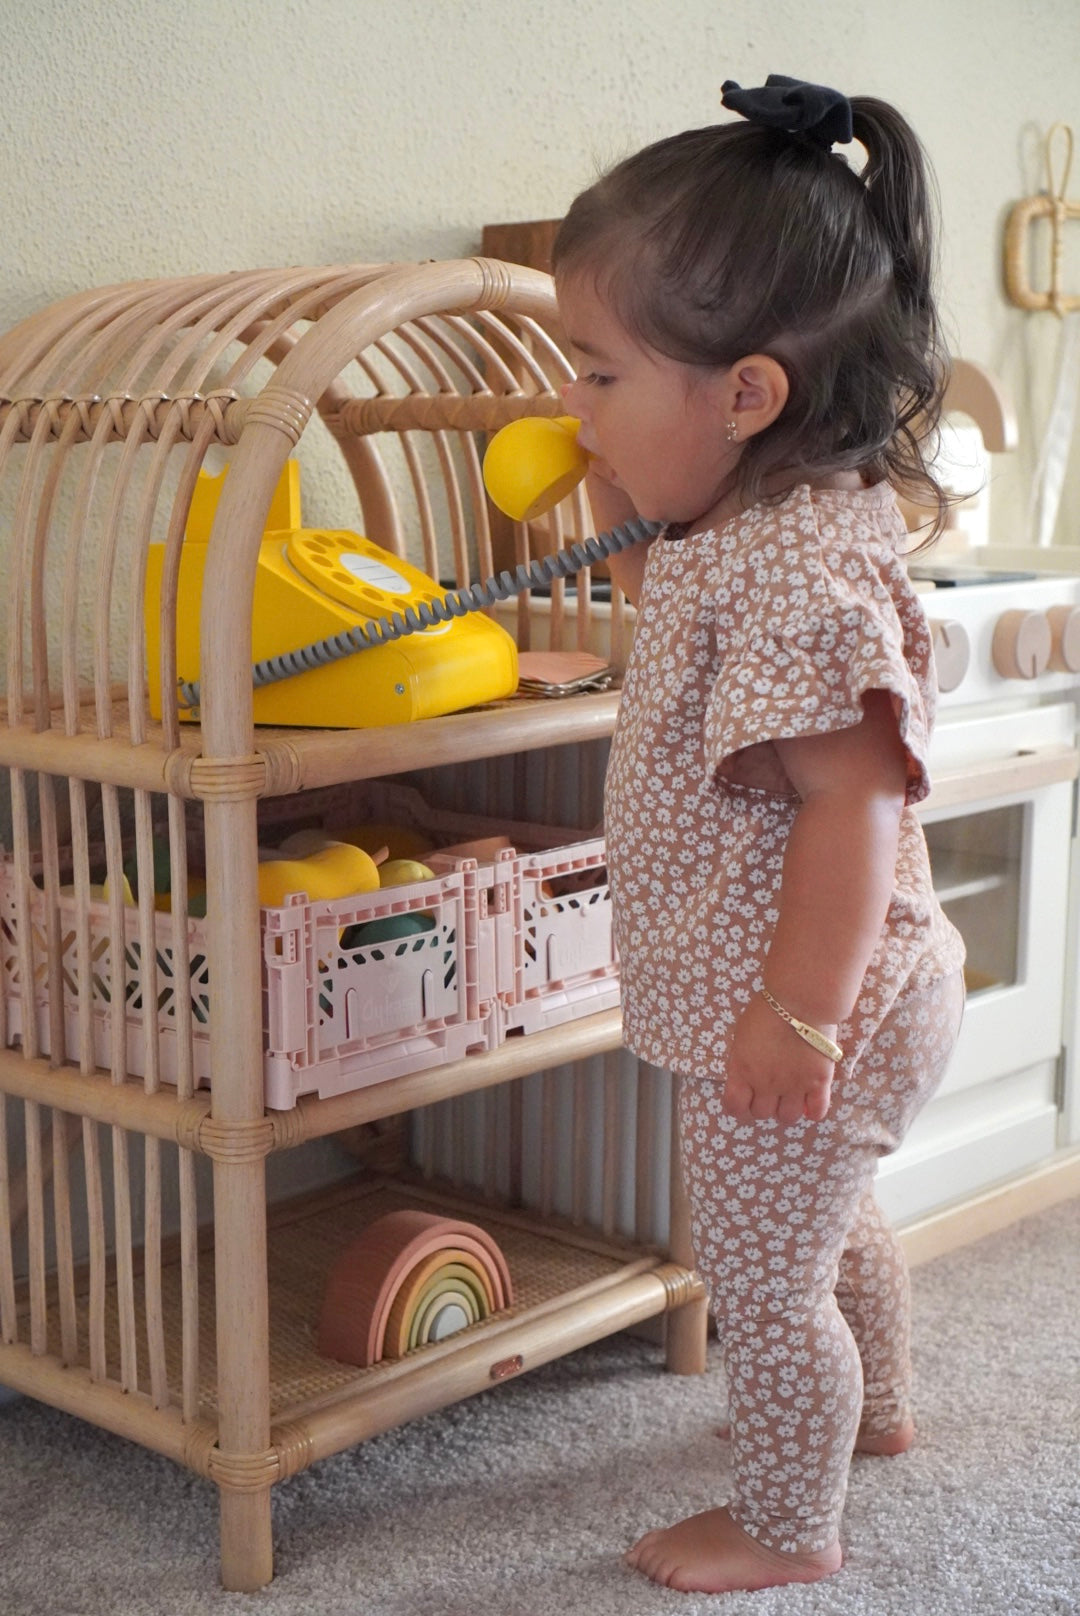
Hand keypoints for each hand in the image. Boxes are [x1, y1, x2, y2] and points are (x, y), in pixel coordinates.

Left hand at [722, 994, 834, 1124]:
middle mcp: (766, 1084)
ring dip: (786, 1109)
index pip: (734, 1107)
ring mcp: (793, 1086)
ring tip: (790, 1095)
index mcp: (742, 1071)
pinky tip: (810, 1100)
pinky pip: (817, 1112)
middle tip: (770, 1091)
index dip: (738, 1107)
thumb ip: (742, 1060)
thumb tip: (747, 1075)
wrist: (800, 1001)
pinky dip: (812, 1111)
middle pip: (762, 1113)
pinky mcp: (819, 1083)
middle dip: (763, 1105)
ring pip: (787, 1117)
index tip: (745, 1100)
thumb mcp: (742, 1035)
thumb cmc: (766, 1010)